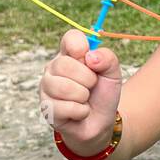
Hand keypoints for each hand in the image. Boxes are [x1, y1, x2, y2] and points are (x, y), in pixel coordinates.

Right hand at [39, 29, 122, 145]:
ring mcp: (46, 88)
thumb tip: (90, 57)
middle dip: (88, 79)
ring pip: (65, 87)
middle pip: (64, 64)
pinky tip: (80, 112)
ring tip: (84, 99)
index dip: (82, 48)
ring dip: (83, 96)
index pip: (71, 38)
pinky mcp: (46, 108)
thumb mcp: (113, 74)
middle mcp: (53, 68)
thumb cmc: (103, 94)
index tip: (91, 61)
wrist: (101, 122)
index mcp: (68, 54)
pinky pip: (67, 107)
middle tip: (91, 86)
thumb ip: (107, 58)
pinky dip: (81, 111)